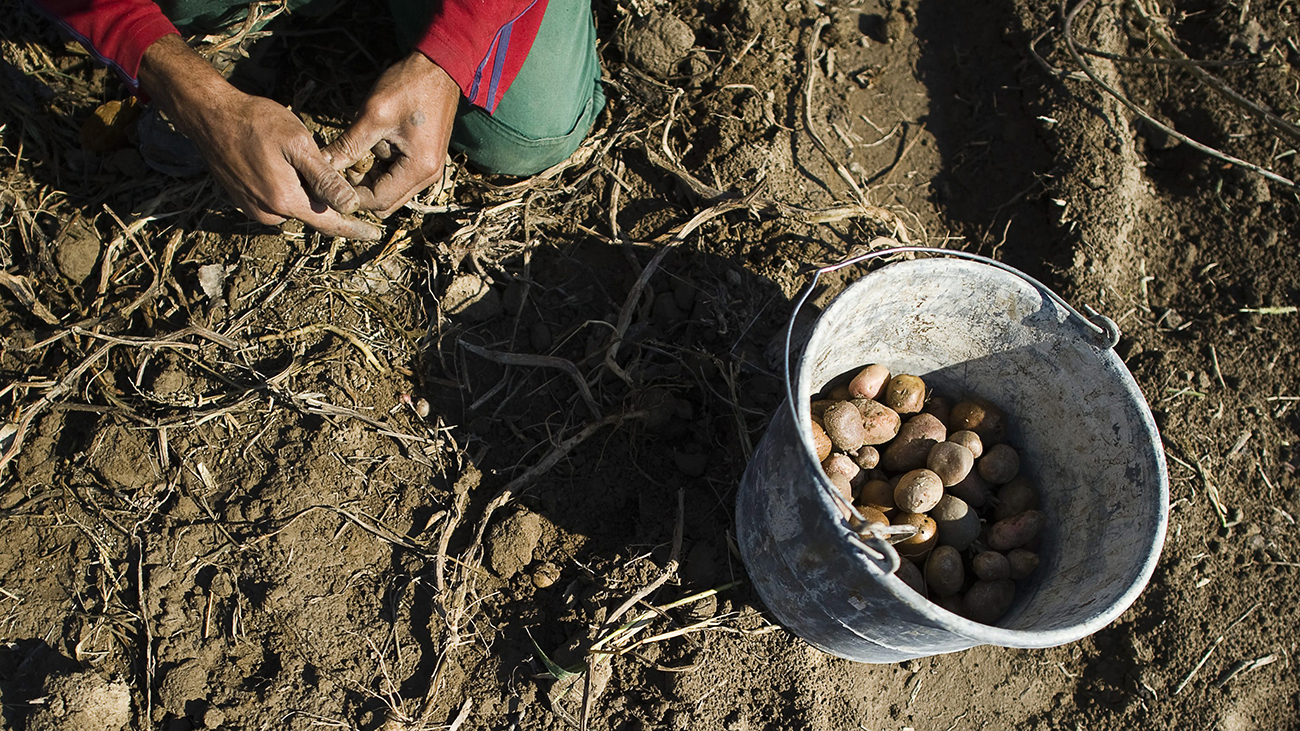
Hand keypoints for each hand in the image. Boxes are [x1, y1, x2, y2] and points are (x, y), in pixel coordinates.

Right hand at [139, 35, 380, 239]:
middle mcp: (267, 213)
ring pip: (293, 205)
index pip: (328, 223)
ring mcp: (252, 209)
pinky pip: (275, 200)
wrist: (209, 115)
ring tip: (292, 158)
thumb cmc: (256, 122)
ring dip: (303, 190)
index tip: (373, 234)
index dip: (353, 229)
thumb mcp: (298, 144)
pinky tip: (278, 161)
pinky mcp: (243, 201)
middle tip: (324, 164)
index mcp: (285, 201)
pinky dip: (286, 187)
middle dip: (324, 198)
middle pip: (311, 212)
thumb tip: (349, 205)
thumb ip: (324, 178)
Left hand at [323, 52, 460, 216]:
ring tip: (352, 151)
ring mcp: (427, 170)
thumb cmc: (409, 86)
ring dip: (367, 178)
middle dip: (358, 189)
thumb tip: (322, 165)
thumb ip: (348, 145)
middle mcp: (428, 177)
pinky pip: (396, 176)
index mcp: (419, 168)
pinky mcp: (423, 161)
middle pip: (385, 202)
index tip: (327, 180)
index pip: (378, 200)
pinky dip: (378, 168)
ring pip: (389, 191)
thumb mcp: (373, 115)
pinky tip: (368, 146)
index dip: (349, 194)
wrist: (439, 68)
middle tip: (337, 167)